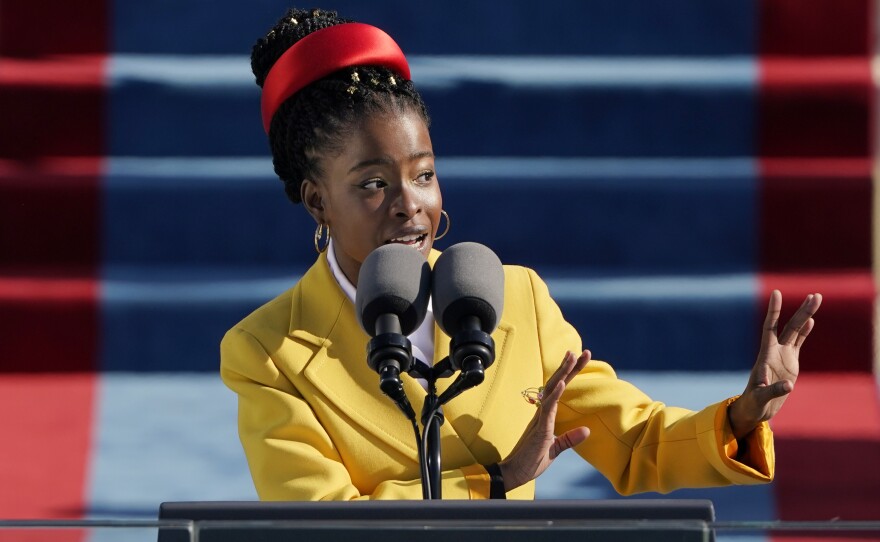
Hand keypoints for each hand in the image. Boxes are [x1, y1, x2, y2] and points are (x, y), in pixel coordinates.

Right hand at [498, 350, 591, 490]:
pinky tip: (562, 383)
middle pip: (557, 383)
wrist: (514, 474)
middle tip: (583, 352)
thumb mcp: (555, 449)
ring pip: (552, 390)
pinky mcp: (540, 429)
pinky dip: (555, 394)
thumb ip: (569, 439)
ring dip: (564, 373)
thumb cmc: (531, 461)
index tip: (580, 359)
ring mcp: (540, 419)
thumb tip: (587, 430)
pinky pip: (548, 408)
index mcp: (545, 415)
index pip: (560, 389)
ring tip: (573, 357)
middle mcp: (542, 412)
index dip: (570, 375)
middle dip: (570, 367)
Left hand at [728, 290, 821, 438]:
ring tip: (816, 299)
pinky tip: (811, 321)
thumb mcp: (760, 398)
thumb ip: (773, 391)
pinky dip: (805, 332)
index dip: (774, 311)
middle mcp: (775, 351)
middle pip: (789, 327)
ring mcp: (783, 356)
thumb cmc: (753, 404)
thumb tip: (789, 385)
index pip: (770, 327)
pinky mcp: (790, 363)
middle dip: (802, 311)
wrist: (756, 409)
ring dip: (806, 316)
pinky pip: (798, 344)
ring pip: (796, 332)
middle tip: (816, 295)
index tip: (776, 293)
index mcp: (765, 356)